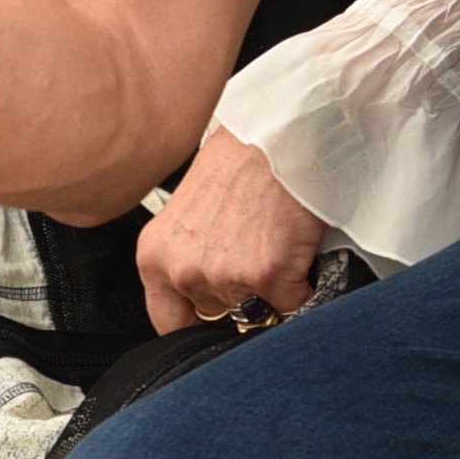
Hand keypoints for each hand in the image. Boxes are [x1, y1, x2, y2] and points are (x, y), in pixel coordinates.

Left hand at [138, 126, 328, 333]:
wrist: (277, 132)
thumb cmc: (240, 160)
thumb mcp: (189, 213)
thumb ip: (188, 258)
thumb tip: (206, 298)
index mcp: (156, 255)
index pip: (168, 323)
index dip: (199, 325)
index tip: (217, 322)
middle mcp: (183, 269)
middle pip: (220, 316)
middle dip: (242, 296)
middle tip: (257, 255)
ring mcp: (224, 275)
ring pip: (259, 311)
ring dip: (274, 290)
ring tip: (276, 245)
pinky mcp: (267, 274)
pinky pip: (293, 305)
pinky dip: (304, 286)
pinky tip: (297, 252)